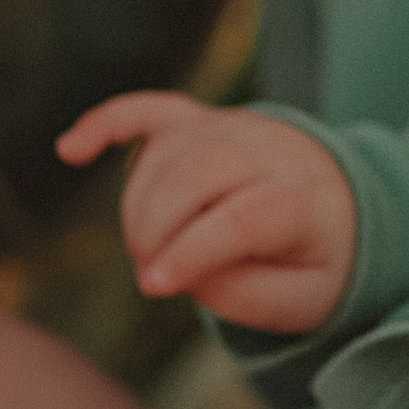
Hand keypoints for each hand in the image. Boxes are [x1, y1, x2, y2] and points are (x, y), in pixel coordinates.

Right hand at [57, 90, 356, 329]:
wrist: (340, 200)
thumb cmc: (313, 259)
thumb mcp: (302, 299)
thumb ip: (243, 294)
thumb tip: (180, 272)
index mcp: (301, 199)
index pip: (242, 217)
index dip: (192, 251)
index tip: (155, 285)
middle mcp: (266, 150)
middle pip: (195, 174)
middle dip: (156, 230)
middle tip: (151, 276)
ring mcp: (230, 127)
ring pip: (165, 151)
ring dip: (137, 206)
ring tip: (146, 252)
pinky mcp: (198, 119)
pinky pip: (149, 110)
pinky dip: (107, 123)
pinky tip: (69, 150)